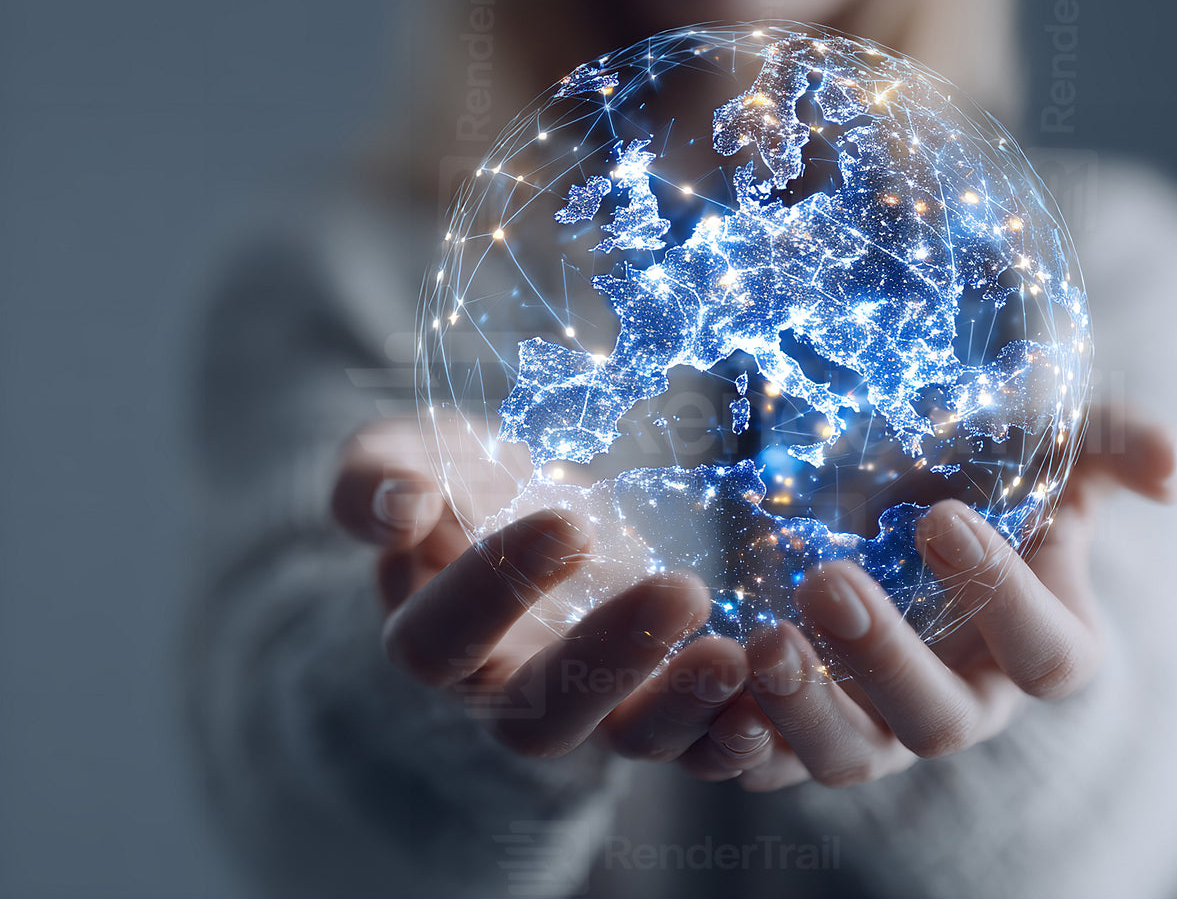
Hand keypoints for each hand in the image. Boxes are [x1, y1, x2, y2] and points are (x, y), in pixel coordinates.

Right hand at [329, 422, 755, 761]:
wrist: (521, 509)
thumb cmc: (453, 479)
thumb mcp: (402, 456)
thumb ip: (377, 477)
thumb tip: (395, 503)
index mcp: (433, 637)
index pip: (442, 641)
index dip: (496, 592)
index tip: (568, 522)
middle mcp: (504, 691)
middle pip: (540, 716)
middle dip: (610, 662)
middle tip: (680, 589)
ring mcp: (588, 706)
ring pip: (627, 741)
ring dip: (685, 707)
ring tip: (736, 655)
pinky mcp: (656, 701)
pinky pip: (695, 742)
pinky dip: (736, 732)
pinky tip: (776, 693)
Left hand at [678, 406, 1176, 789]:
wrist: (879, 489)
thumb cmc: (972, 464)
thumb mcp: (1039, 438)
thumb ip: (1107, 442)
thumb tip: (1173, 467)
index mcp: (1041, 645)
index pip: (1048, 654)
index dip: (1004, 596)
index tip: (941, 517)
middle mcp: (966, 702)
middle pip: (942, 721)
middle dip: (886, 657)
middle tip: (828, 582)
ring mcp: (881, 727)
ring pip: (855, 758)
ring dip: (808, 709)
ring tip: (761, 641)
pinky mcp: (802, 731)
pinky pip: (772, 764)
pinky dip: (741, 742)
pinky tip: (711, 689)